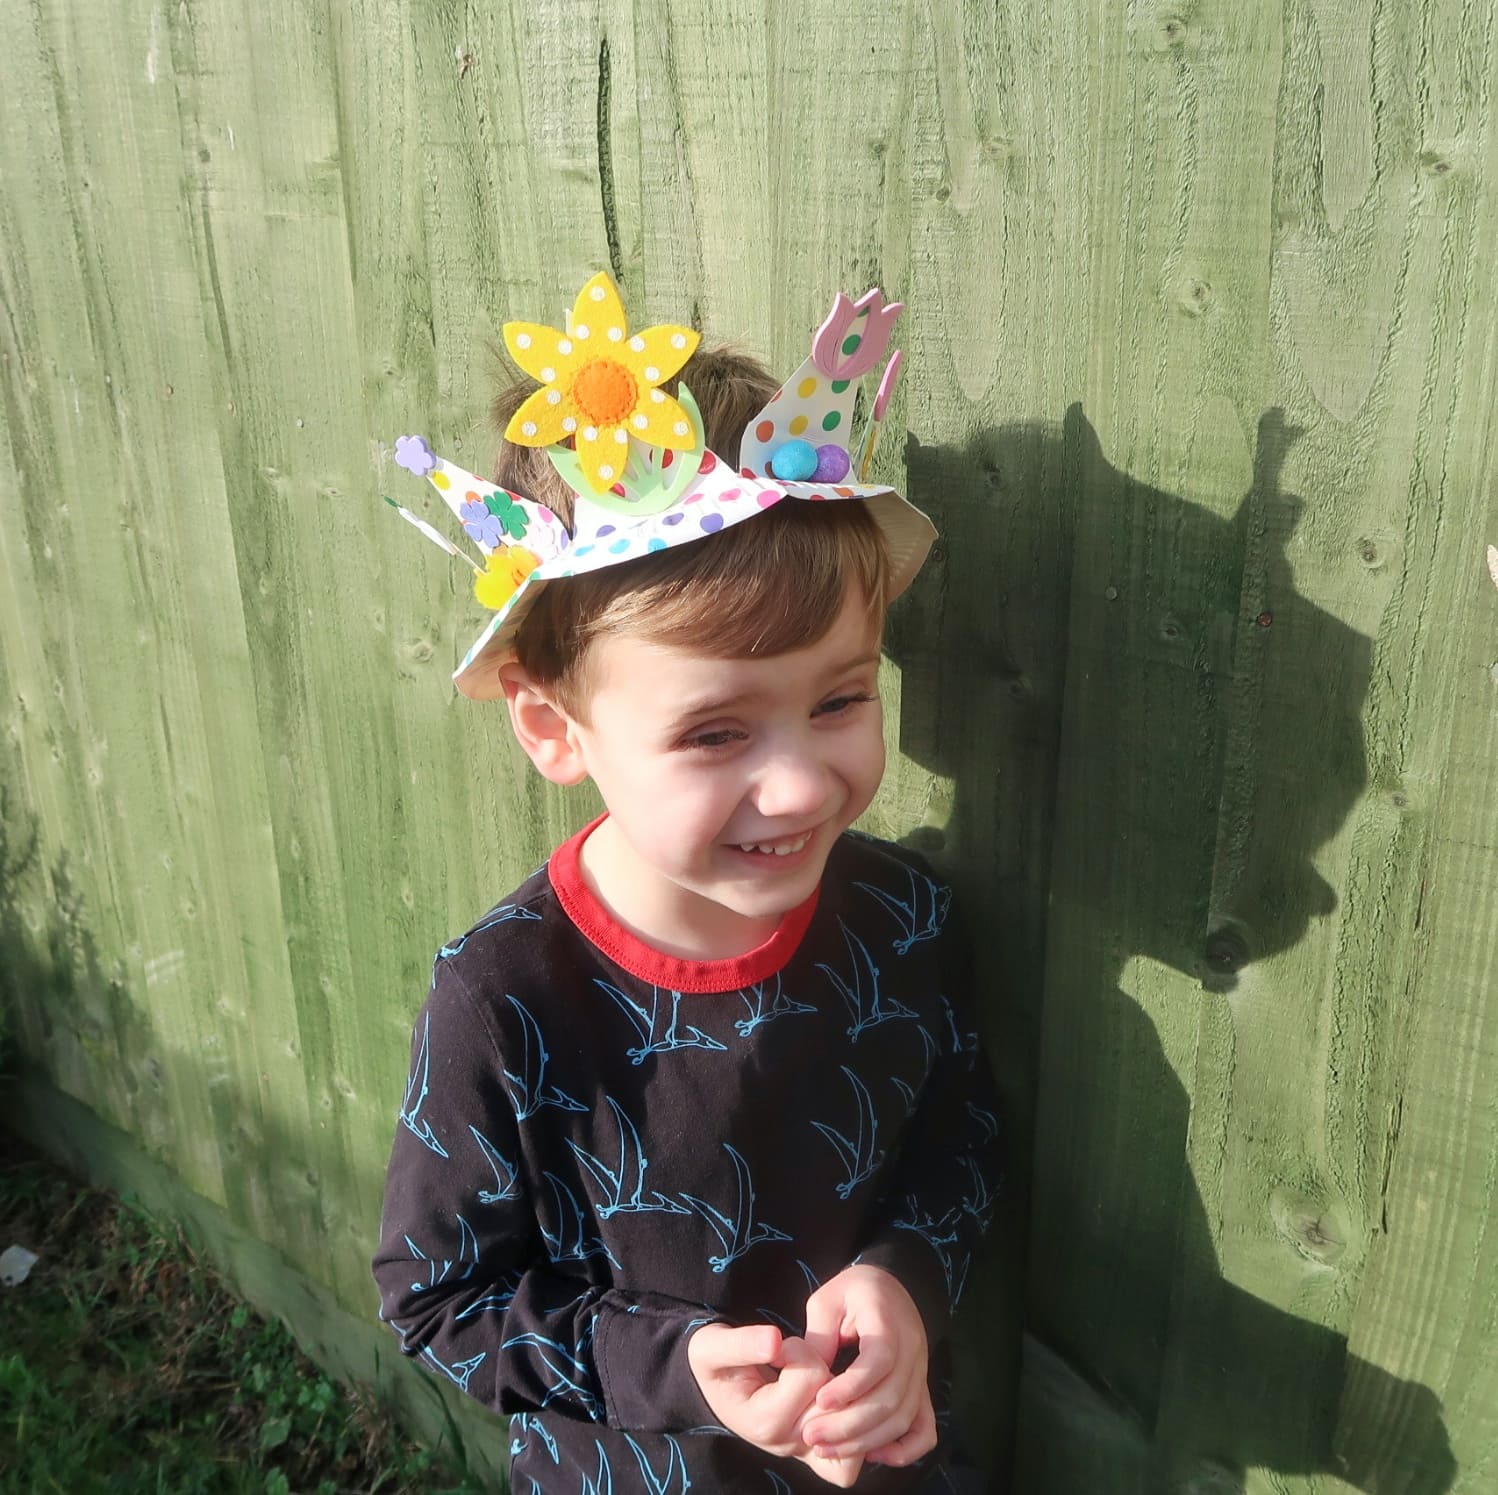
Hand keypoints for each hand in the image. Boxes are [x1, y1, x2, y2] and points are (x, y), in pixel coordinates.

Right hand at [687, 1323, 863, 1486]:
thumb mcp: (712, 1347)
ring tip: (806, 1377)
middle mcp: (788, 1444)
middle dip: (818, 1365)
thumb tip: (774, 1340)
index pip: (810, 1375)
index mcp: (764, 1423)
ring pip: (846, 1412)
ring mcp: (806, 1453)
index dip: (797, 1349)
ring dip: (833, 1387)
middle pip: (832, 1395)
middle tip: (793, 1363)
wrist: (719, 1386)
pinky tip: (829, 1398)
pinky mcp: (820, 1456)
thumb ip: (740, 1343)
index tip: (775, 1348)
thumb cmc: (716, 1364)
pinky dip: (849, 1421)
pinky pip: (854, 1455)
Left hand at [800, 1264, 936, 1467]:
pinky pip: (924, 1430)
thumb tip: (808, 1380)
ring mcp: (921, 1372)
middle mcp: (912, 1349)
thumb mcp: (827, 1300)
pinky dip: (903, 1450)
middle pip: (891, 1398)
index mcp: (888, 1320)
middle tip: (811, 1435)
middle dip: (849, 1424)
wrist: (889, 1286)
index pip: (880, 1360)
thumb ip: (819, 1336)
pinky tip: (872, 1455)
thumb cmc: (852, 1292)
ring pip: (903, 1418)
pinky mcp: (921, 1390)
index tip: (820, 1400)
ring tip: (826, 1448)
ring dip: (865, 1441)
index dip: (852, 1386)